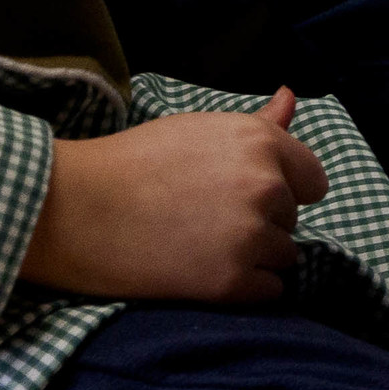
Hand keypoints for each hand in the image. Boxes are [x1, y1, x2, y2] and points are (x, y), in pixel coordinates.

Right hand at [20, 90, 326, 303]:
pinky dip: (244, 288)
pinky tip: (201, 270)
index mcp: (260, 142)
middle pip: (293, 217)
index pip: (312, 179)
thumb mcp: (198, 130)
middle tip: (204, 216)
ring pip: (284, 256)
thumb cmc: (132, 163)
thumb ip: (258, 123)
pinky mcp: (232, 282)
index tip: (243, 193)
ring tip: (200, 243)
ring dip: (254, 256)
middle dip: (261, 220)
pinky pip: (270, 291)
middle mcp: (265, 186)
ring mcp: (250, 236)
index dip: (282, 188)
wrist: (75, 210)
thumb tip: (291, 98)